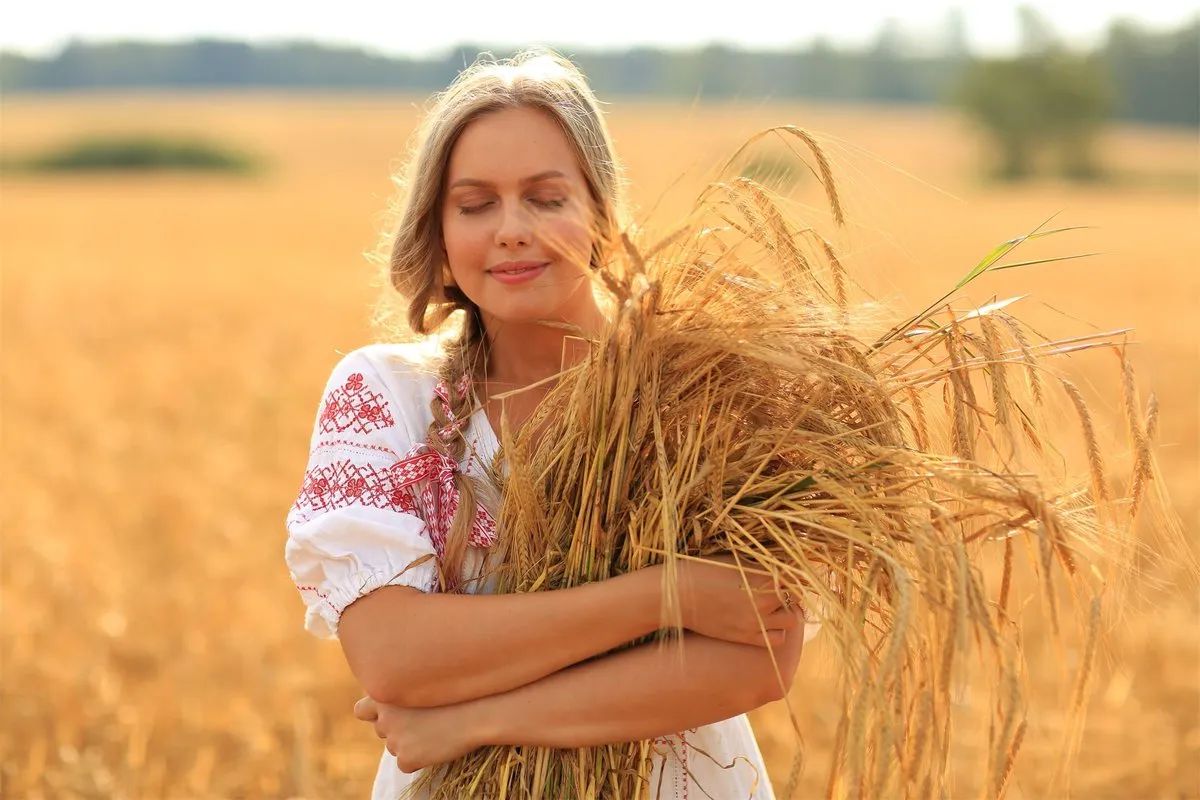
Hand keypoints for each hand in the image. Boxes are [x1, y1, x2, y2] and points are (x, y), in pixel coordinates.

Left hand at [353, 695, 479, 773]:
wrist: (477, 712)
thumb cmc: (455, 692)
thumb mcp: (423, 685)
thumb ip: (402, 693)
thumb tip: (391, 705)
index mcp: (386, 696)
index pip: (361, 710)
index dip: (375, 712)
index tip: (391, 712)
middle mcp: (385, 717)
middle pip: (381, 730)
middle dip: (396, 728)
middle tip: (421, 722)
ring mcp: (395, 739)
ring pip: (394, 747)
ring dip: (409, 742)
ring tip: (435, 730)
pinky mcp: (406, 758)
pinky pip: (406, 763)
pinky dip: (418, 759)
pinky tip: (436, 746)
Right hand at [673, 553, 803, 647]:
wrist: (679, 595)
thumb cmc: (703, 570)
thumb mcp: (734, 560)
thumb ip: (760, 565)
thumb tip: (778, 565)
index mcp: (763, 576)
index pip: (796, 575)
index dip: (795, 573)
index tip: (789, 572)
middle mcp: (765, 600)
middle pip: (797, 597)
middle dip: (793, 592)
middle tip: (783, 588)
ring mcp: (757, 621)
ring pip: (792, 620)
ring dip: (787, 612)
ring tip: (775, 606)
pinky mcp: (747, 637)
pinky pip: (778, 638)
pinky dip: (777, 630)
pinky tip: (766, 622)